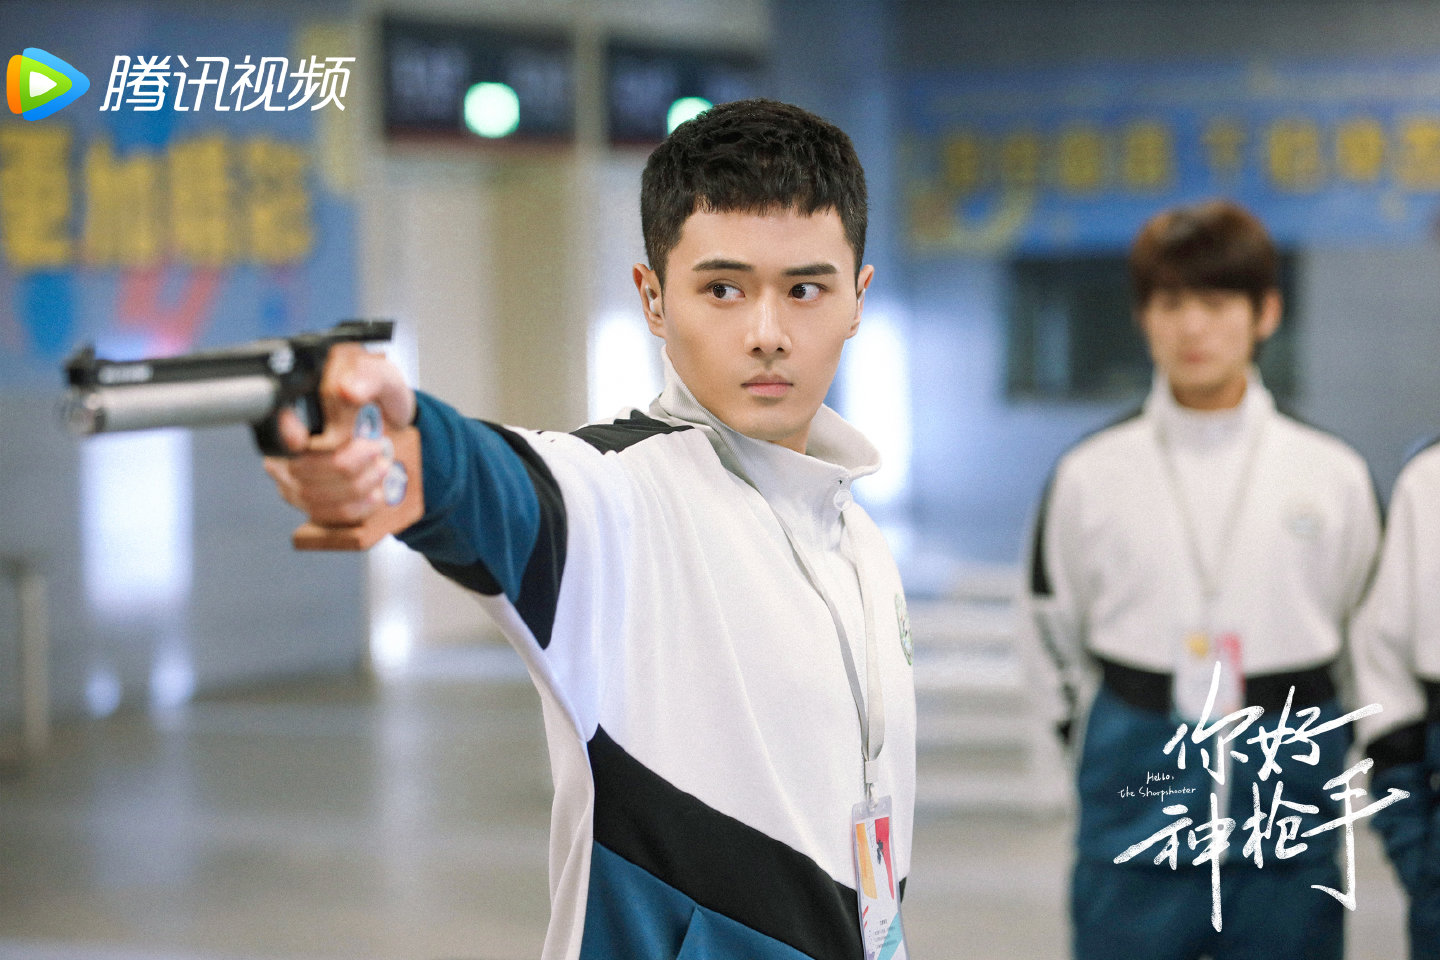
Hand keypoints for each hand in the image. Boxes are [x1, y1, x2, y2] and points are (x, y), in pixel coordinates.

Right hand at [263, 344, 415, 526]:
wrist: (393, 426)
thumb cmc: (380, 398)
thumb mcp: (383, 377)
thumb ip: (368, 376)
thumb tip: (347, 389)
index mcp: (297, 404)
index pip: (276, 426)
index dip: (287, 435)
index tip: (306, 438)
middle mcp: (286, 442)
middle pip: (304, 468)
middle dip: (351, 462)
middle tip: (376, 448)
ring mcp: (291, 474)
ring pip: (316, 495)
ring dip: (360, 484)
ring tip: (380, 466)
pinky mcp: (308, 500)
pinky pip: (327, 514)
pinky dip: (359, 505)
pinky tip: (373, 491)